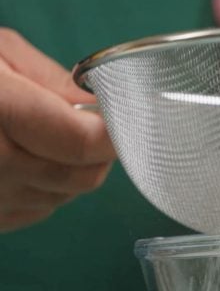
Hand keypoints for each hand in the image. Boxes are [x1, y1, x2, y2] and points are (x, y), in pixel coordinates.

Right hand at [0, 28, 114, 231]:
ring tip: (48, 137)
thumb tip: (96, 103)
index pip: (82, 143)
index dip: (113, 132)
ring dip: (72, 170)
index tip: (123, 118)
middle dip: (98, 152)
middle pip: (82, 176)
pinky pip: (35, 210)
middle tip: (90, 124)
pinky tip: (25, 160)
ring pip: (64, 196)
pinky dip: (45, 188)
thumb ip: (50, 80)